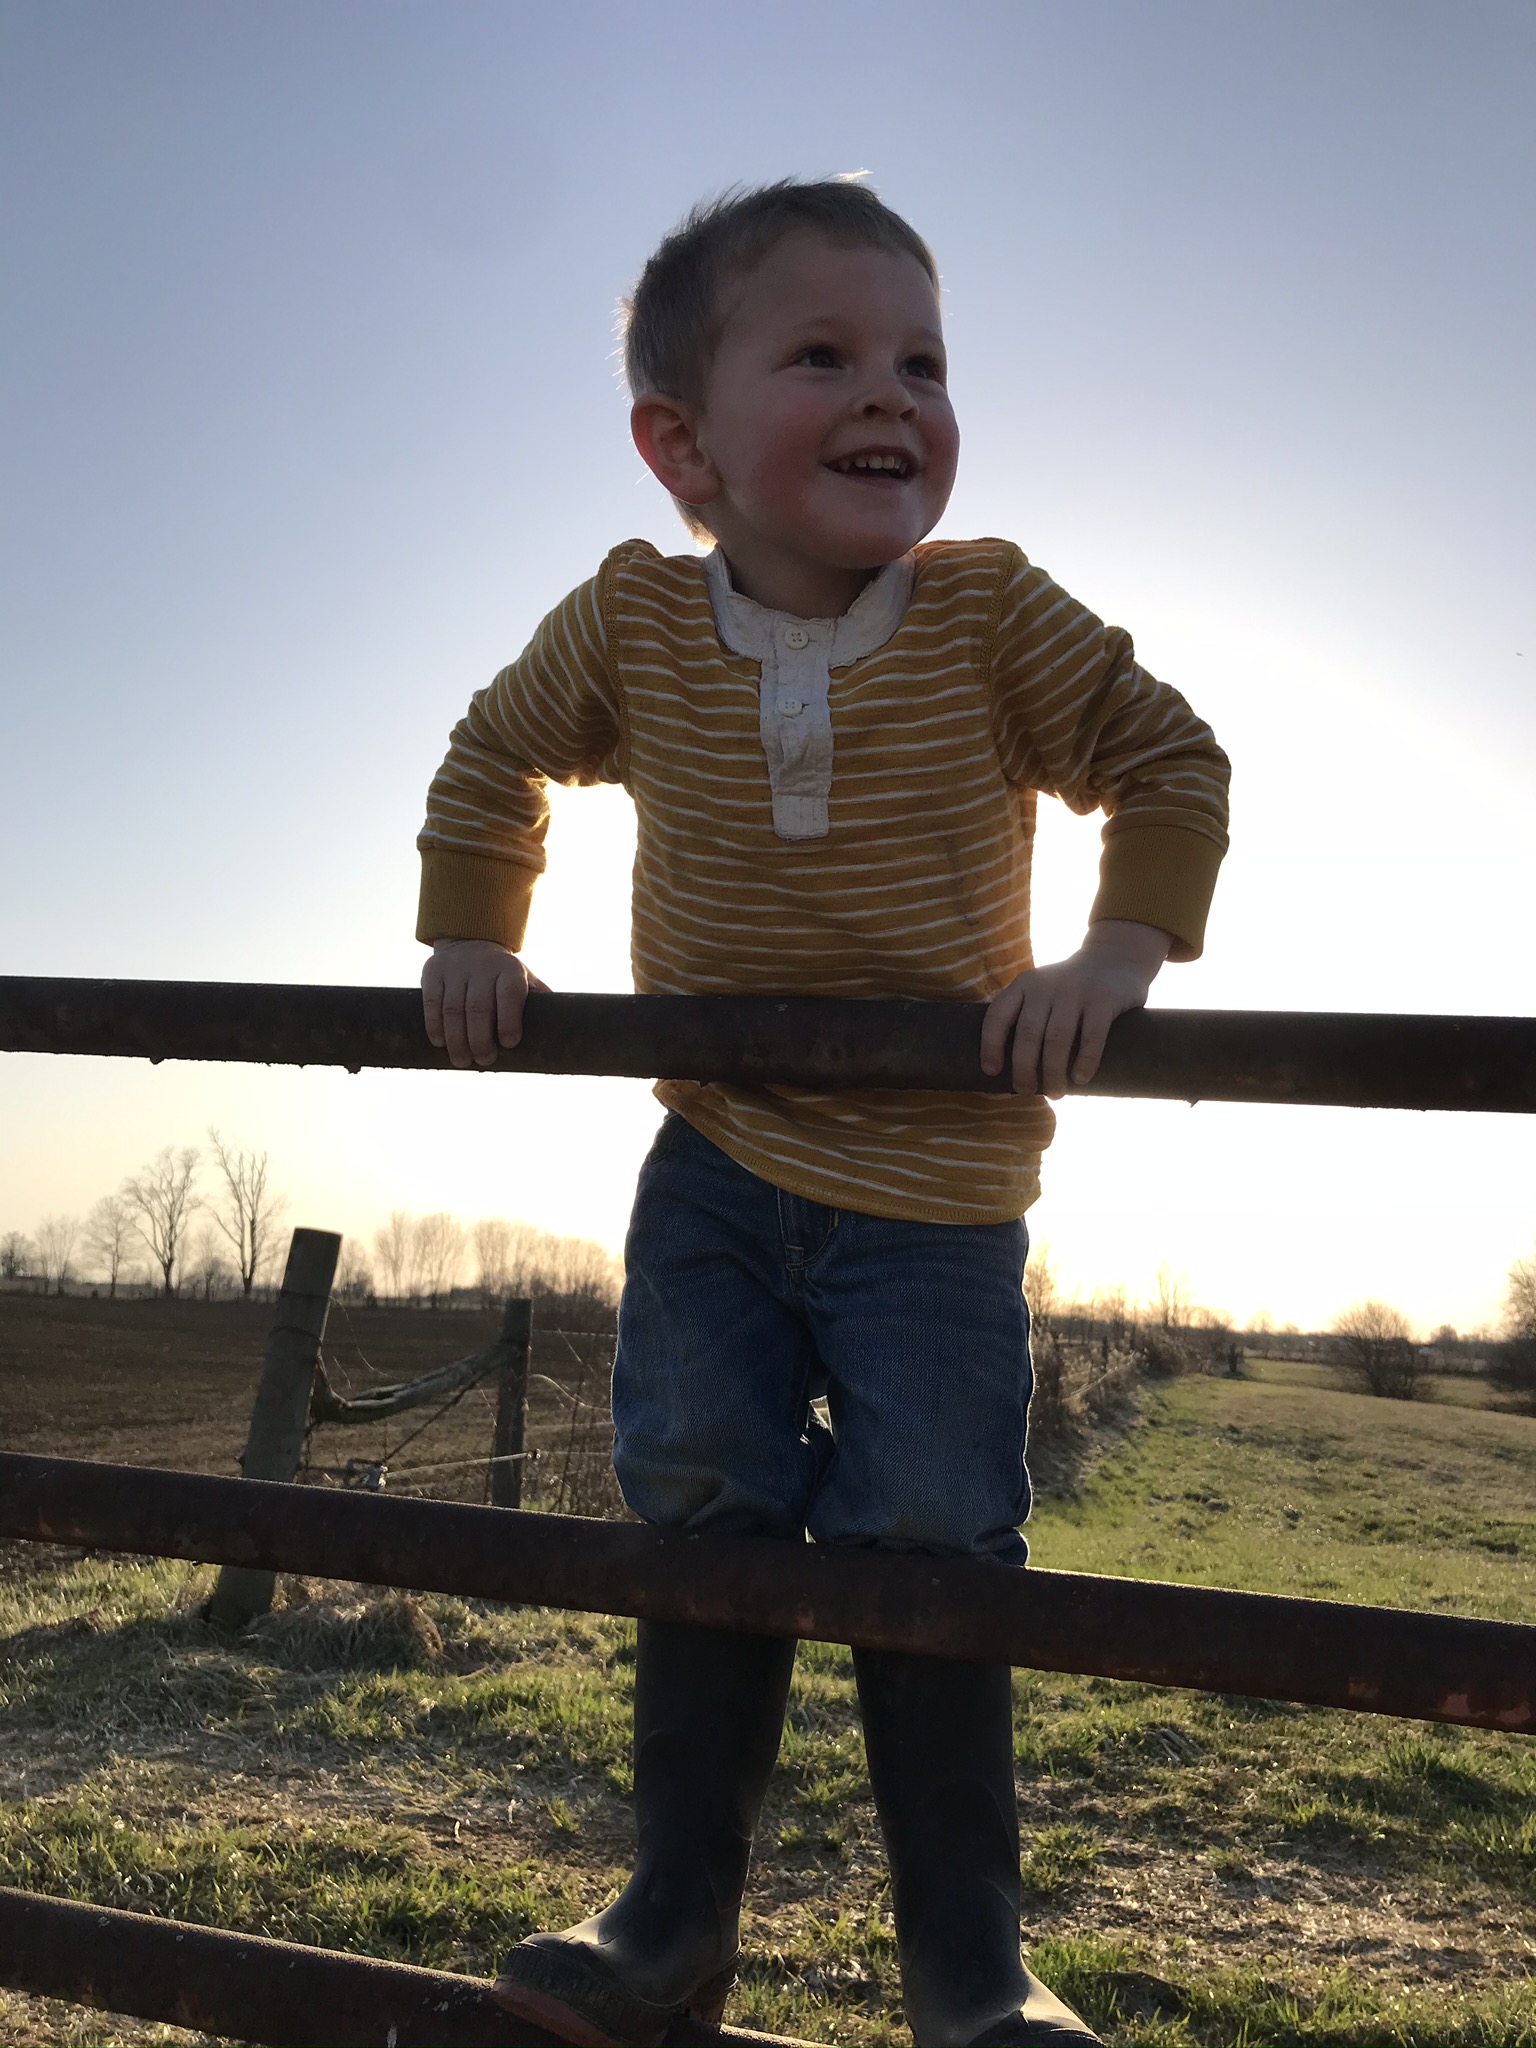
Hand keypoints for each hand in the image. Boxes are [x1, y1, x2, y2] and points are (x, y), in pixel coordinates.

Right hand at [421, 940, 548, 1068]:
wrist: (468, 942)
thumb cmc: (501, 973)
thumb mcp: (523, 978)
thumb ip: (538, 997)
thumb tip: (563, 1022)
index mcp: (509, 970)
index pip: (509, 995)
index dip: (509, 1020)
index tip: (509, 1044)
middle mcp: (482, 967)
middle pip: (478, 1007)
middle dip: (480, 1038)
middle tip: (484, 1060)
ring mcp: (455, 969)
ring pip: (453, 1009)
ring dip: (457, 1039)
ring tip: (462, 1061)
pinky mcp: (433, 972)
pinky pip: (432, 1002)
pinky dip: (435, 1025)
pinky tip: (440, 1042)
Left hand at [979, 920, 1172, 1097]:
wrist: (1114, 957)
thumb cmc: (1070, 988)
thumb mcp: (1042, 990)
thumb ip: (1027, 1014)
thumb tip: (1011, 1068)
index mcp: (1024, 985)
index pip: (998, 1015)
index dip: (991, 1045)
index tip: (992, 1072)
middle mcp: (1046, 986)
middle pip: (1028, 1034)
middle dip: (1024, 1069)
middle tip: (1026, 1091)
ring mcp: (1075, 991)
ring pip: (1056, 1039)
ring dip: (1053, 1072)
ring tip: (1055, 1094)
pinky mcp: (1103, 999)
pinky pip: (1092, 1036)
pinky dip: (1085, 1061)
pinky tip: (1081, 1078)